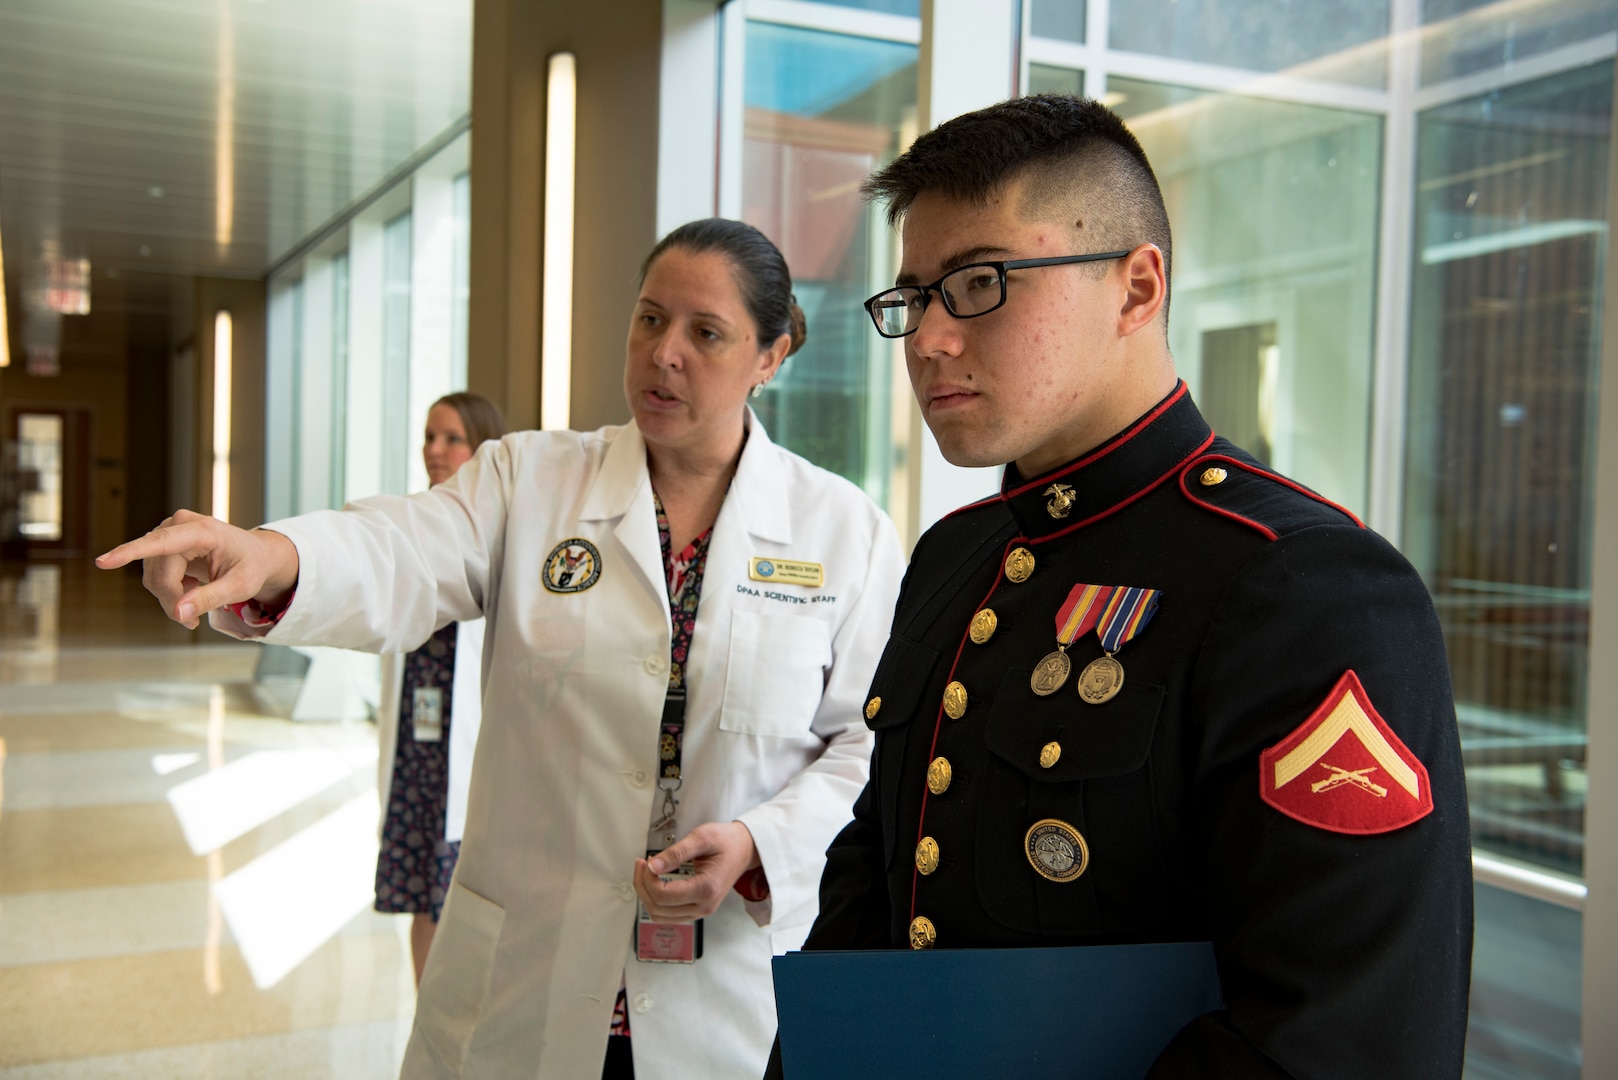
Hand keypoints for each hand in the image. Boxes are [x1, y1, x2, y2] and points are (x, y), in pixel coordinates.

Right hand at [95, 510, 299, 629]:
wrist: (256, 555)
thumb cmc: (252, 567)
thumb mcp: (241, 586)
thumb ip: (210, 598)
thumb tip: (179, 612)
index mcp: (203, 530)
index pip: (160, 543)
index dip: (130, 553)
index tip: (103, 562)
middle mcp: (180, 525)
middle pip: (159, 574)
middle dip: (172, 601)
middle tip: (191, 623)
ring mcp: (168, 532)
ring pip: (152, 578)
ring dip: (170, 598)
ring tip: (195, 607)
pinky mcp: (162, 543)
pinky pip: (154, 575)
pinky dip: (169, 591)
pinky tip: (191, 590)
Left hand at [633, 820, 759, 920]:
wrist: (744, 850)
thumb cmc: (725, 841)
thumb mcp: (701, 837)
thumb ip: (676, 852)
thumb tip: (652, 866)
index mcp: (706, 888)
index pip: (663, 895)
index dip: (647, 880)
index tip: (646, 861)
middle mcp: (704, 906)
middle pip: (658, 908)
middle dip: (642, 886)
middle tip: (641, 864)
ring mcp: (701, 911)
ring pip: (660, 916)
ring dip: (647, 896)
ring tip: (645, 874)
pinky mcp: (697, 910)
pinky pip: (668, 915)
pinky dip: (656, 902)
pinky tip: (655, 883)